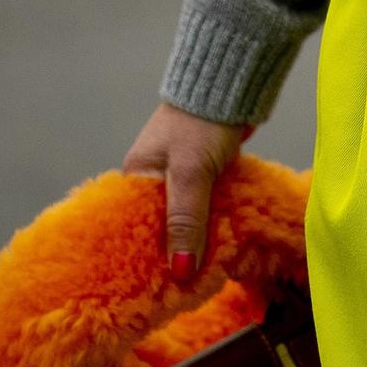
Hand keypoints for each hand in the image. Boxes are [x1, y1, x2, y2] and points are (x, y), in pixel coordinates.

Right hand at [123, 101, 256, 280]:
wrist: (233, 79)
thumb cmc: (203, 121)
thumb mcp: (191, 174)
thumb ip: (186, 220)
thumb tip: (180, 272)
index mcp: (137, 174)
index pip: (133, 226)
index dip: (146, 255)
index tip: (155, 286)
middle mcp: (154, 175)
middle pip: (162, 224)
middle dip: (174, 250)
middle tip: (184, 287)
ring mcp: (180, 171)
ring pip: (186, 215)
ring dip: (196, 237)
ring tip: (203, 275)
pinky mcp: (205, 168)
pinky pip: (204, 203)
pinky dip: (211, 220)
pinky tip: (219, 243)